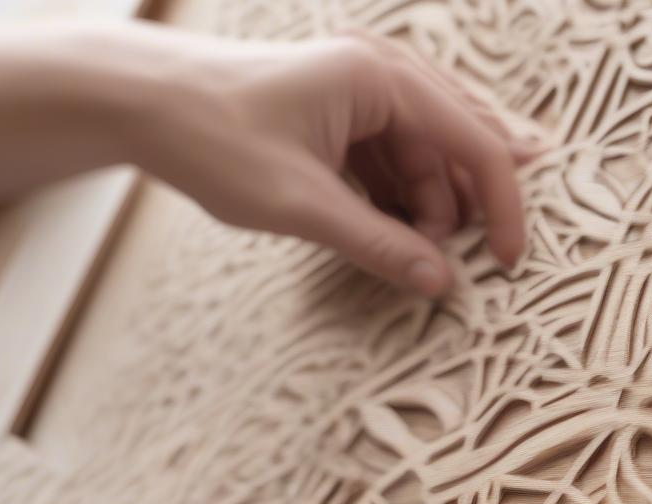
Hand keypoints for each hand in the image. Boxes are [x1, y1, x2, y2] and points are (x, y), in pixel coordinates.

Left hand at [129, 27, 536, 295]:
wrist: (142, 103)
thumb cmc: (214, 139)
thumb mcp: (301, 205)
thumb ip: (376, 244)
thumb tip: (440, 283)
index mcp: (381, 77)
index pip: (474, 142)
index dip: (502, 207)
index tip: (508, 262)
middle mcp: (381, 72)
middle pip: (459, 143)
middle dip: (468, 206)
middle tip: (471, 260)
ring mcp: (360, 91)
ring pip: (426, 155)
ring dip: (429, 206)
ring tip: (415, 251)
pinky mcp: (339, 113)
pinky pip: (392, 159)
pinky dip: (399, 198)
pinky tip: (393, 230)